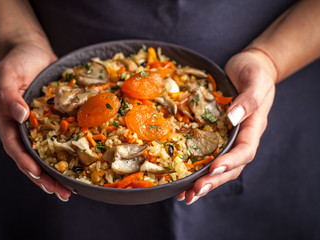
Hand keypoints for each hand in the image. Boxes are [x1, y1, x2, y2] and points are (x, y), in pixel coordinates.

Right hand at [0, 42, 71, 200]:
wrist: (32, 52)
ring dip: (59, 173)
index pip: (16, 148)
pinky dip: (71, 152)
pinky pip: (64, 139)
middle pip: (33, 159)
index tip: (39, 175)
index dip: (26, 163)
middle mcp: (24, 129)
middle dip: (46, 179)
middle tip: (62, 193)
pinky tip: (83, 163)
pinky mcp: (56, 121)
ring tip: (72, 189)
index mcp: (9, 122)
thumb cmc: (16, 62)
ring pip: (49, 154)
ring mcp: (41, 126)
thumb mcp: (7, 76)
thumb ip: (9, 96)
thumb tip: (20, 115)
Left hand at [177, 49, 276, 203]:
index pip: (245, 150)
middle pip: (231, 166)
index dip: (231, 161)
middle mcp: (240, 137)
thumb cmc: (253, 72)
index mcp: (253, 127)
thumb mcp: (255, 81)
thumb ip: (248, 100)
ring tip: (186, 196)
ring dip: (204, 182)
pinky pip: (207, 156)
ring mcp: (228, 138)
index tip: (214, 168)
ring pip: (219, 167)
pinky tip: (182, 181)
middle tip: (195, 191)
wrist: (248, 68)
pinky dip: (196, 170)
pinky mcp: (216, 135)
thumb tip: (233, 119)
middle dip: (214, 180)